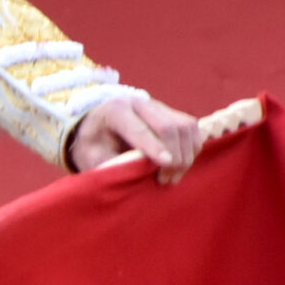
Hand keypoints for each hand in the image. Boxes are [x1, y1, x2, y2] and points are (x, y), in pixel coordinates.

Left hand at [69, 94, 203, 182]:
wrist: (99, 127)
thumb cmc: (94, 145)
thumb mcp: (91, 156)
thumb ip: (109, 164)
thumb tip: (132, 176)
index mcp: (115, 111)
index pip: (138, 129)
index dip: (154, 147)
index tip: (166, 164)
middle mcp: (139, 103)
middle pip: (168, 126)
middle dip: (173, 156)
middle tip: (164, 181)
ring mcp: (158, 106)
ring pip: (185, 127)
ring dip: (185, 155)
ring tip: (172, 177)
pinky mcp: (172, 113)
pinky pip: (192, 129)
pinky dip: (192, 149)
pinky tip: (180, 166)